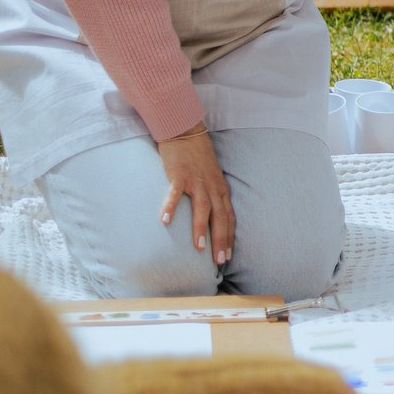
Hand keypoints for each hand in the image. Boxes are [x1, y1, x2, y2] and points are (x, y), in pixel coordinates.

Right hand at [156, 124, 233, 267]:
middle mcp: (212, 188)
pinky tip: (165, 221)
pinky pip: (175, 193)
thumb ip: (212, 197)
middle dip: (221, 240)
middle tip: (219, 261)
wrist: (186, 132)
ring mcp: (196, 181)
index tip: (227, 256)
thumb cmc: (198, 159)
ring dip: (201, 228)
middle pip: (220, 217)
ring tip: (199, 247)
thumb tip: (211, 218)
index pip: (229, 218)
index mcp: (220, 191)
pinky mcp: (179, 174)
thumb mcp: (212, 179)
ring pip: (202, 208)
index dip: (229, 237)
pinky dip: (170, 206)